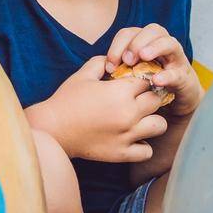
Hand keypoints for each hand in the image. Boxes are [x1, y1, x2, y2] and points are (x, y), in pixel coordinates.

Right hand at [27, 55, 169, 162]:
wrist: (52, 129)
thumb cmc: (66, 99)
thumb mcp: (84, 74)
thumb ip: (102, 61)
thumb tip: (115, 59)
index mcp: (120, 92)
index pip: (148, 79)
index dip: (143, 79)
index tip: (136, 82)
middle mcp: (128, 113)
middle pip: (157, 100)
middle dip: (150, 96)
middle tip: (139, 99)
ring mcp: (127, 135)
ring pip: (160, 125)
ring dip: (152, 120)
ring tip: (141, 119)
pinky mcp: (121, 153)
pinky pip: (147, 151)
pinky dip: (143, 145)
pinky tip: (133, 138)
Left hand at [105, 24, 202, 116]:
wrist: (174, 103)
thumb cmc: (148, 85)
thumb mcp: (130, 74)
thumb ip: (119, 67)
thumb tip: (101, 68)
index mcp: (146, 42)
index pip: (130, 33)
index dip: (118, 45)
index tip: (109, 65)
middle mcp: (162, 45)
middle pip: (152, 30)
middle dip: (137, 42)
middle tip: (126, 60)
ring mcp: (176, 60)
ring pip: (169, 43)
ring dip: (155, 48)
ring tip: (143, 57)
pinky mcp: (185, 78)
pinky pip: (178, 72)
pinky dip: (167, 75)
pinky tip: (157, 80)